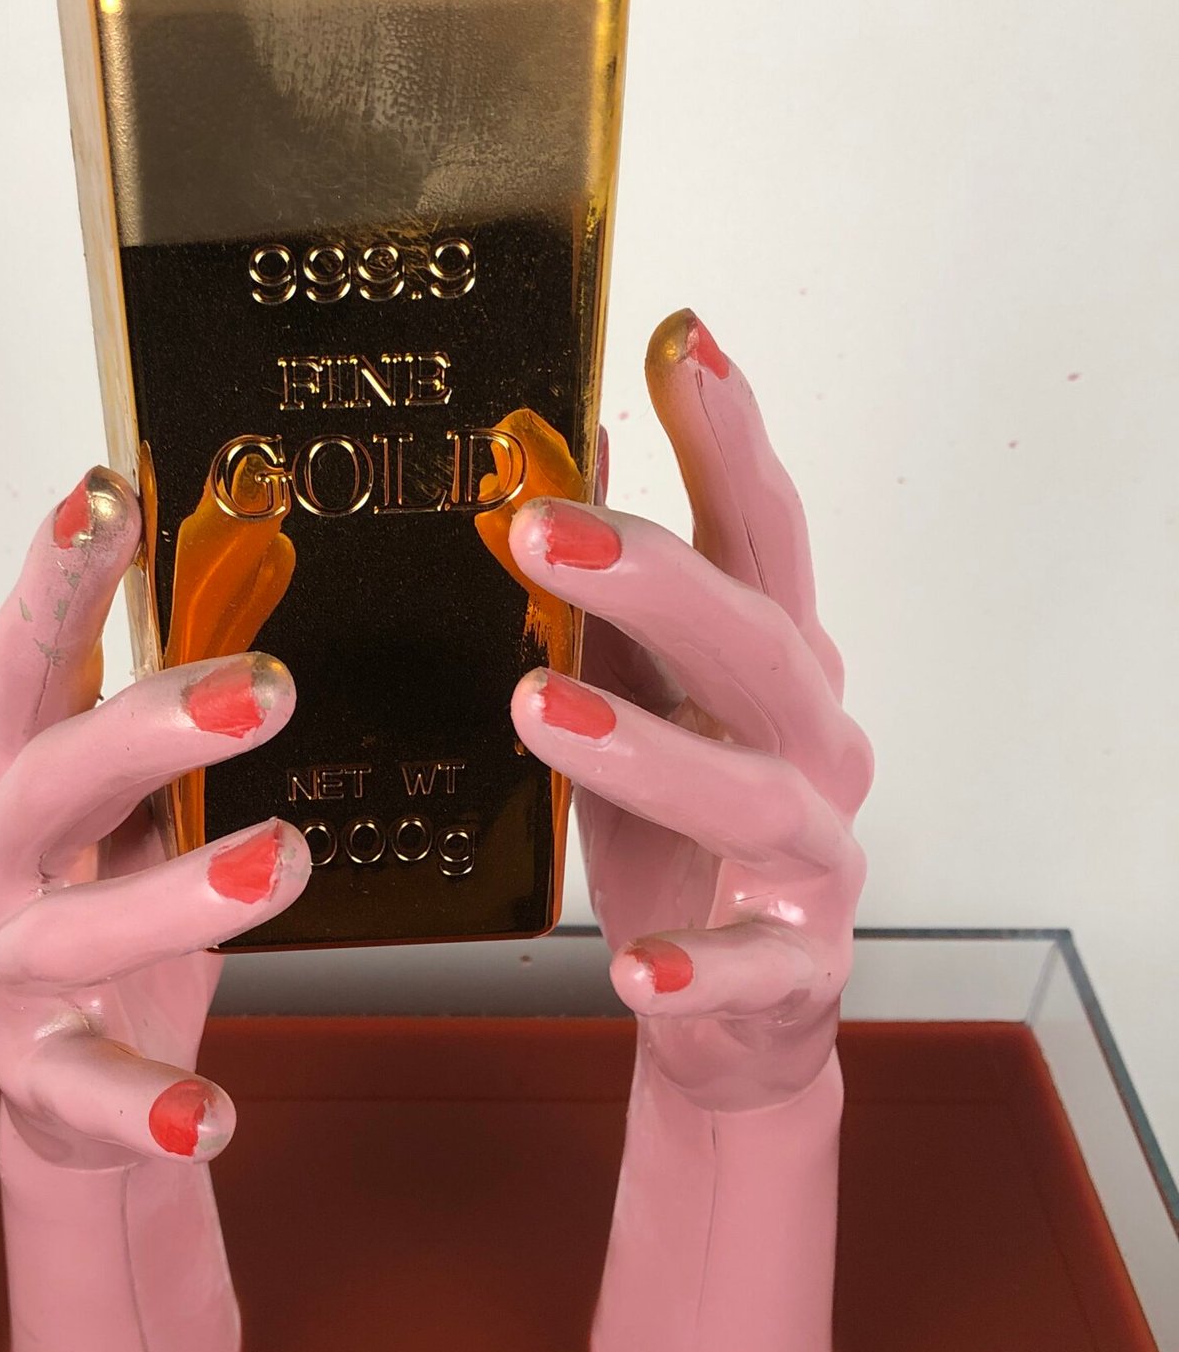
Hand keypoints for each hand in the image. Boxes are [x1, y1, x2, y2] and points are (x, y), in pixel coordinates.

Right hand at [0, 468, 309, 1351]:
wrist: (90, 1086)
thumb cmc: (133, 906)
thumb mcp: (166, 801)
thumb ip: (207, 715)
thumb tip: (328, 571)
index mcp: (36, 770)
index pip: (35, 657)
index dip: (59, 577)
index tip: (110, 491)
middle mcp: (5, 858)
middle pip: (45, 773)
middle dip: (145, 724)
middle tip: (269, 687)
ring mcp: (12, 969)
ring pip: (64, 928)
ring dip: (168, 897)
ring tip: (278, 863)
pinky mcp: (39, 1077)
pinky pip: (82, 1091)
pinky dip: (144, 1102)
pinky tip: (211, 1110)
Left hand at [511, 309, 870, 1105]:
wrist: (736, 1012)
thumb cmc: (678, 837)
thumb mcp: (644, 697)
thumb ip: (618, 595)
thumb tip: (559, 446)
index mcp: (772, 663)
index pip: (759, 535)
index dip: (728, 439)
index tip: (678, 339)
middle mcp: (810, 741)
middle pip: (759, 642)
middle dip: (657, 578)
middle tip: (540, 529)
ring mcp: (813, 855)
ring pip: (758, 793)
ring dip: (651, 752)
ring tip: (538, 710)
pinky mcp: (794, 965)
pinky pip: (757, 965)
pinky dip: (703, 963)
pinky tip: (635, 966)